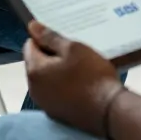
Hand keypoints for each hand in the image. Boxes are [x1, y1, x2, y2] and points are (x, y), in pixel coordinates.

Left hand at [25, 21, 121, 136]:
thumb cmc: (92, 77)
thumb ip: (50, 37)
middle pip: (36, 63)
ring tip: (78, 67)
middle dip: (51, 56)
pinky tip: (79, 83)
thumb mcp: (73, 49)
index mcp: (34, 71)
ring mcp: (44, 103)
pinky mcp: (56, 113)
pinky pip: (54, 92)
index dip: (45, 39)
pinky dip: (62, 85)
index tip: (62, 39)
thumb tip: (32, 27)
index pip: (30, 46)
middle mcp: (33, 89)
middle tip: (73, 53)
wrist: (110, 112)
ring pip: (45, 79)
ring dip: (57, 71)